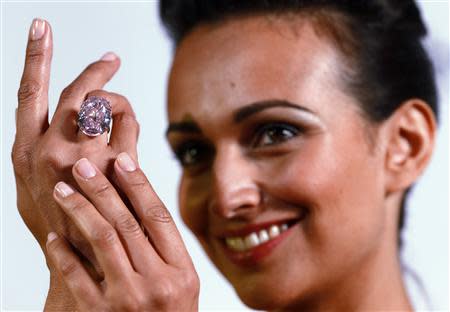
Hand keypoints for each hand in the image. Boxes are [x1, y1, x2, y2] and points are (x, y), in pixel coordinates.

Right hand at [12, 19, 138, 283]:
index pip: (29, 94)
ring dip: (116, 101)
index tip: (41, 27)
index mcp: (25, 152)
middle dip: (95, 70)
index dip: (35, 58)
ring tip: (118, 112)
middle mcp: (50, 151)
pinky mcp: (114, 167)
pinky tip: (128, 133)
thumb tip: (63, 119)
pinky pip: (129, 125)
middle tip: (110, 58)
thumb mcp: (34, 186)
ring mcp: (84, 159)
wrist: (79, 258)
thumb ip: (41, 151)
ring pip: (105, 104)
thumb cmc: (58, 219)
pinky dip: (130, 121)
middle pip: (76, 92)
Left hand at [46, 154, 199, 310]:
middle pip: (127, 222)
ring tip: (64, 190)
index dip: (139, 184)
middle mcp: (157, 283)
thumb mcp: (182, 286)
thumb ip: (166, 251)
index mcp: (182, 272)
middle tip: (84, 166)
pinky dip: (62, 254)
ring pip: (101, 240)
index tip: (122, 160)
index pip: (158, 216)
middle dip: (103, 188)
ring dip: (80, 210)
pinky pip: (76, 277)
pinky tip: (54, 237)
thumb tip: (141, 205)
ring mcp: (128, 300)